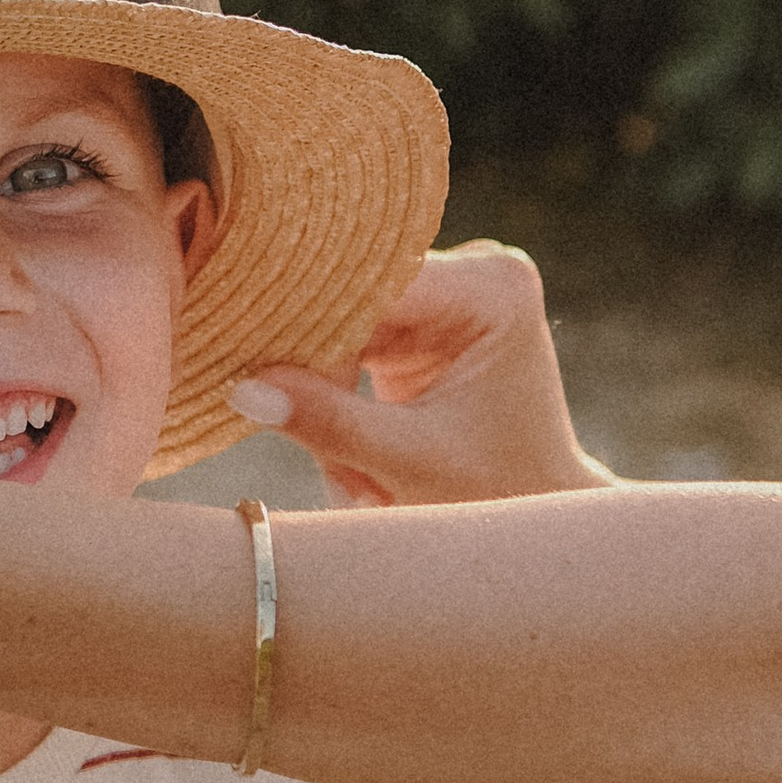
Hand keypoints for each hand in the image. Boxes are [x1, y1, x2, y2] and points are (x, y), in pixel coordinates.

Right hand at [230, 243, 612, 508]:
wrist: (539, 512)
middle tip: (315, 451)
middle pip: (352, 299)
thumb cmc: (498, 492)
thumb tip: (242, 389)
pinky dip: (336, 392)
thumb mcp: (411, 462)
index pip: (370, 286)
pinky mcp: (424, 316)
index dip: (306, 325)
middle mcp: (476, 270)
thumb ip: (330, 422)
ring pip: (341, 322)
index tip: (252, 368)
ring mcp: (450, 289)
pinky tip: (349, 451)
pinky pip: (348, 338)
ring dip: (326, 389)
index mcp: (493, 288)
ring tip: (349, 474)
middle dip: (321, 373)